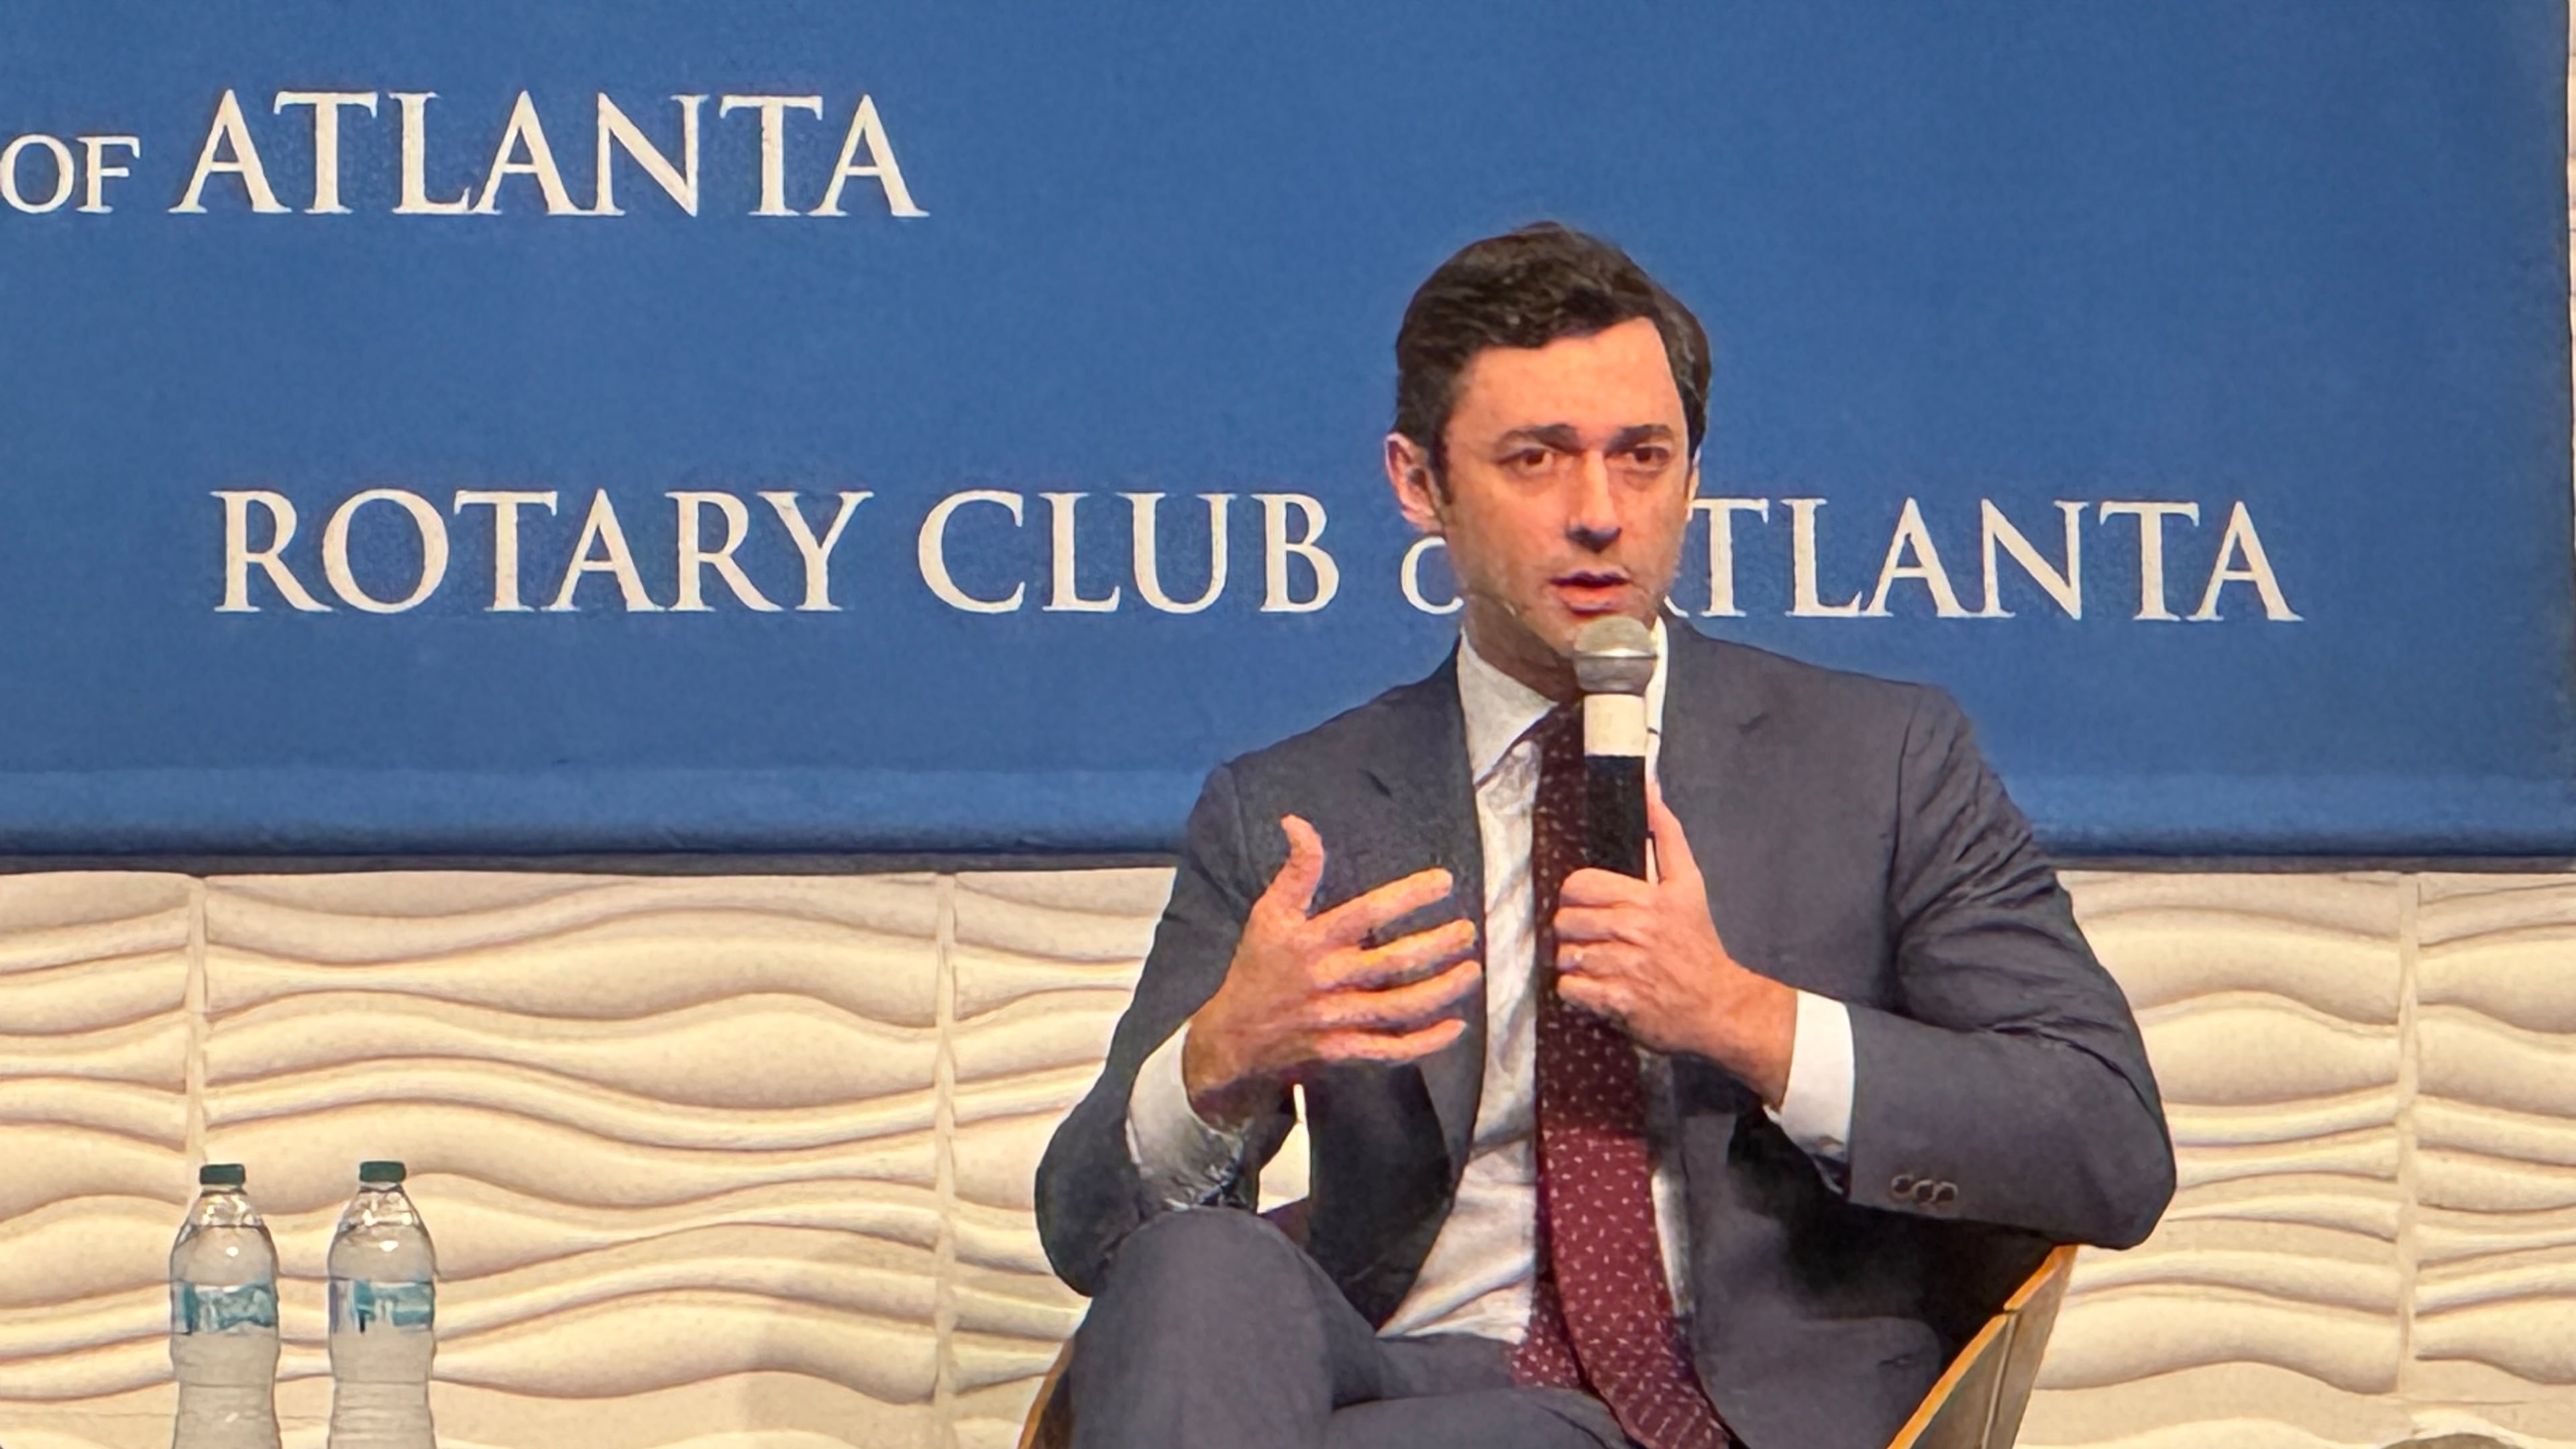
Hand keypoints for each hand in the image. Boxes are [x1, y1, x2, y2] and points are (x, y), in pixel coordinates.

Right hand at [1182, 815, 1482, 1126]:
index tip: (1444, 882)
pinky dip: (1424, 1043)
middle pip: (1392, 963)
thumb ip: (1295, 870)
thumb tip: (1297, 822)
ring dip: (1441, 990)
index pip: (1365, 913)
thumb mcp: (1268, 913)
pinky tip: (1454, 1027)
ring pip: (1399, 1008)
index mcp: (1310, 942)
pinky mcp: (1343, 1050)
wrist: (1232, 1036)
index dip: (1407, 896)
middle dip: (1436, 946)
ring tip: (1472, 970)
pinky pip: (1390, 1050)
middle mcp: (1327, 979)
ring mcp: (1337, 1019)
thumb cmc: (1258, 967)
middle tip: (1468, 931)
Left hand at [1553, 779, 1796, 1105]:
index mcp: (1648, 899)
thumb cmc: (1698, 944)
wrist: (1720, 1005)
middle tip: (1589, 937)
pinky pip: (1571, 989)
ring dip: (1574, 962)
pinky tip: (1596, 987)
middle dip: (1571, 931)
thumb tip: (1649, 789)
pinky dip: (1577, 991)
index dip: (1574, 897)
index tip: (1586, 907)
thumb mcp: (1689, 883)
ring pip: (1567, 955)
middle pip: (1566, 921)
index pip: (1579, 886)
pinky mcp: (1619, 1002)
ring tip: (1595, 963)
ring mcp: (1627, 968)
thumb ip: (1667, 835)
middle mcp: (1636, 931)